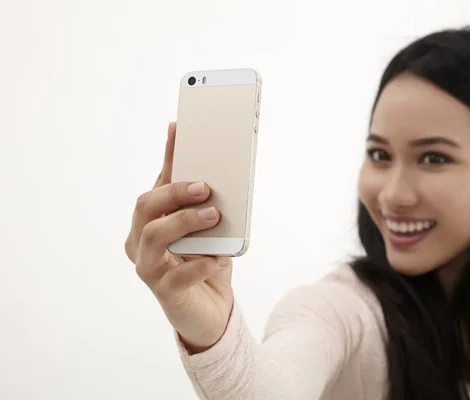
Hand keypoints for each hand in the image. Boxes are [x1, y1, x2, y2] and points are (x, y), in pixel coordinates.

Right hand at [125, 122, 233, 352]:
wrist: (210, 310)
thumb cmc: (204, 262)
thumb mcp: (206, 229)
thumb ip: (204, 203)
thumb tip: (216, 169)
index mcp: (149, 222)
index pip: (157, 183)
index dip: (168, 156)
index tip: (179, 128)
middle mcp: (139, 242)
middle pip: (145, 207)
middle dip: (174, 192)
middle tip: (205, 187)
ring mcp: (148, 268)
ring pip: (154, 236)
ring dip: (184, 222)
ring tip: (213, 217)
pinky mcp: (165, 293)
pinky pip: (178, 276)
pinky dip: (201, 264)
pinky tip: (219, 258)